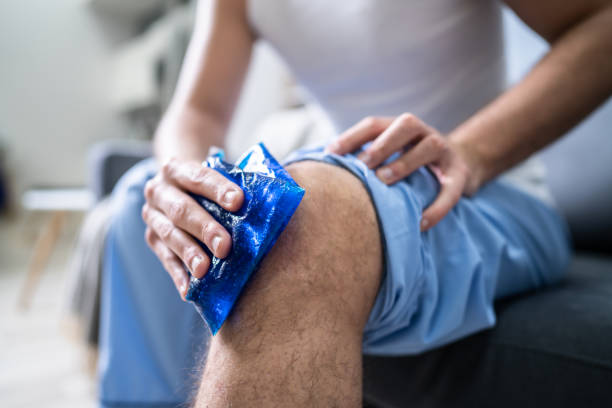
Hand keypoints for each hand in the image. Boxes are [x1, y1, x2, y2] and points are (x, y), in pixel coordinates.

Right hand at [142, 158, 243, 298]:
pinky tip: (190, 290)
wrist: (179, 184)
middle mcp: (159, 190)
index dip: (218, 189)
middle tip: (225, 246)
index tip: (239, 202)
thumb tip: (270, 203)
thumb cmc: (209, 183)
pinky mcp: (152, 239)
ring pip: (170, 236)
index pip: (198, 177)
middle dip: (205, 228)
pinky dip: (178, 275)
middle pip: (181, 210)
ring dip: (189, 253)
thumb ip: (236, 186)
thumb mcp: (217, 176)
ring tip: (204, 269)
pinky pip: (165, 259)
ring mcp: (153, 216)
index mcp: (176, 168)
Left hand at [325, 114, 475, 230]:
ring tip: (384, 181)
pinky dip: (437, 206)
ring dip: (405, 162)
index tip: (330, 153)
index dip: (352, 136)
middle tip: (363, 164)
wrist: (459, 166)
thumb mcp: (390, 155)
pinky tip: (420, 222)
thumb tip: (324, 171)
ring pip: (429, 146)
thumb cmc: (410, 163)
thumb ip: (365, 159)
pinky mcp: (460, 174)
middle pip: (405, 124)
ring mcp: (445, 150)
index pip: (374, 124)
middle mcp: (424, 132)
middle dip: (383, 143)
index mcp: (400, 127)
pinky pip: (451, 189)